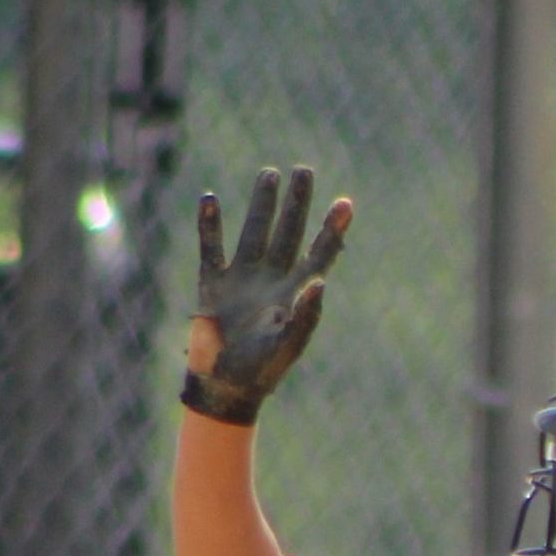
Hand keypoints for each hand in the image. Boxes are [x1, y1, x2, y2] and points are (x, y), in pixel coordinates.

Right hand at [183, 165, 353, 425]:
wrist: (224, 385)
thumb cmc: (262, 370)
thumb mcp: (288, 345)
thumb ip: (305, 316)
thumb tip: (319, 282)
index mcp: (297, 293)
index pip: (319, 253)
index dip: (332, 229)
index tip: (345, 202)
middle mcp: (273, 279)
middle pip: (288, 232)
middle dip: (297, 203)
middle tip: (304, 170)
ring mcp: (243, 279)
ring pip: (254, 232)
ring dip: (261, 205)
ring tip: (270, 174)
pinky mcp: (213, 284)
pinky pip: (211, 249)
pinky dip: (210, 226)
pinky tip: (210, 200)